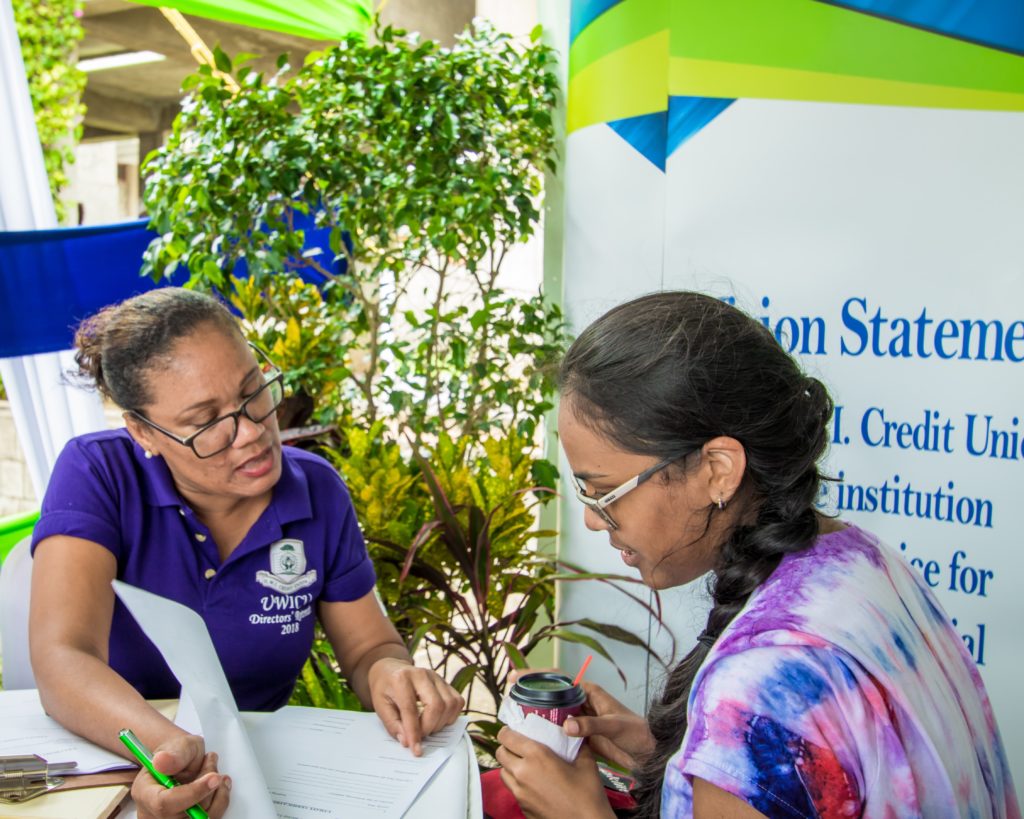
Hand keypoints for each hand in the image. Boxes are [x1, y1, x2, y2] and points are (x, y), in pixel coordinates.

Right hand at [131, 733, 229, 818]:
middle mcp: (154, 814)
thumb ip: (174, 754)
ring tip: (214, 771)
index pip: (164, 804)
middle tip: (211, 762)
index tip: (213, 777)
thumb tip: (162, 761)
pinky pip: (210, 818)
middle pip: (186, 814)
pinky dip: (219, 801)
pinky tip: (219, 786)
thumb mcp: (178, 745)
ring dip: (216, 793)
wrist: (180, 762)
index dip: (192, 793)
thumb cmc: (177, 754)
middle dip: (207, 787)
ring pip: (201, 818)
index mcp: (145, 794)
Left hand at [368, 658, 463, 755]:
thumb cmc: (384, 689)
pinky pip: (458, 701)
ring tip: (428, 727)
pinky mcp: (445, 682)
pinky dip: (451, 715)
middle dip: (430, 727)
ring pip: (450, 704)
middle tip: (420, 735)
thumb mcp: (380, 706)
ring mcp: (436, 677)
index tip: (416, 750)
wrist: (390, 670)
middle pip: (436, 706)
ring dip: (441, 723)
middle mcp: (422, 674)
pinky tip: (438, 719)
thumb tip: (407, 741)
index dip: (414, 733)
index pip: (411, 709)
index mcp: (401, 679)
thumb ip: (392, 724)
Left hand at [496, 727, 613, 818]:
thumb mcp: (586, 763)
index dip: (507, 731)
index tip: (513, 729)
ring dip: (510, 766)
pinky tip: (533, 783)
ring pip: (503, 772)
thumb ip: (576, 746)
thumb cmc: (588, 796)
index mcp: (537, 757)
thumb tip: (574, 734)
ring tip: (525, 765)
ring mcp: (520, 793)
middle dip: (507, 747)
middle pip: (500, 753)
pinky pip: (512, 790)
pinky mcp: (523, 808)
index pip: (507, 737)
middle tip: (519, 746)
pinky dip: (517, 783)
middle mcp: (523, 773)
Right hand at [508, 668, 652, 771]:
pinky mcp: (580, 736)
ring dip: (536, 714)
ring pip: (553, 713)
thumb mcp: (614, 726)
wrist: (648, 753)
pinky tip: (533, 737)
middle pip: (551, 694)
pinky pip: (559, 731)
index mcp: (589, 691)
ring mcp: (580, 719)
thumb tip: (567, 725)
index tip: (517, 678)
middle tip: (510, 698)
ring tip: (515, 717)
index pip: (558, 678)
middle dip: (531, 694)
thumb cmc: (637, 732)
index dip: (536, 676)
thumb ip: (591, 725)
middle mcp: (582, 702)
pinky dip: (546, 732)